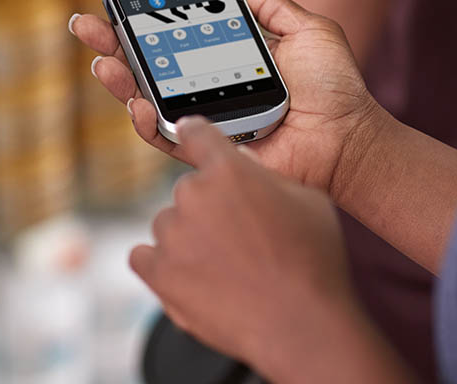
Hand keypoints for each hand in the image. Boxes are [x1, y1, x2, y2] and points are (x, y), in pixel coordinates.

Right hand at [70, 0, 388, 192]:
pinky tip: (137, 104)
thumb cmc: (335, 89)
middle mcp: (205, 86)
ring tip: (102, 62)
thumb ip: (268, 2)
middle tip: (83, 26)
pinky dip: (148, 122)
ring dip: (118, 81)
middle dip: (110, 44)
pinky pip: (168, 139)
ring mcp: (204, 118)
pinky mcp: (209, 149)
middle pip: (145, 63)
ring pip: (145, 100)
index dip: (139, 15)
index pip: (171, 32)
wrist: (349, 140)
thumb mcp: (305, 30)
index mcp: (222, 54)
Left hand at [133, 118, 401, 382]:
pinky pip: (143, 257)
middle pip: (188, 189)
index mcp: (228, 168)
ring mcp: (172, 235)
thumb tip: (242, 166)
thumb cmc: (313, 261)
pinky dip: (161, 264)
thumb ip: (267, 176)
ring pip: (168, 224)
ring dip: (187, 238)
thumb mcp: (307, 199)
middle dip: (209, 206)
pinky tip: (189, 276)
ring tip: (225, 266)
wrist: (301, 324)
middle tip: (239, 237)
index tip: (188, 132)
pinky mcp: (159, 274)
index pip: (196, 133)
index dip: (194, 133)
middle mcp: (193, 194)